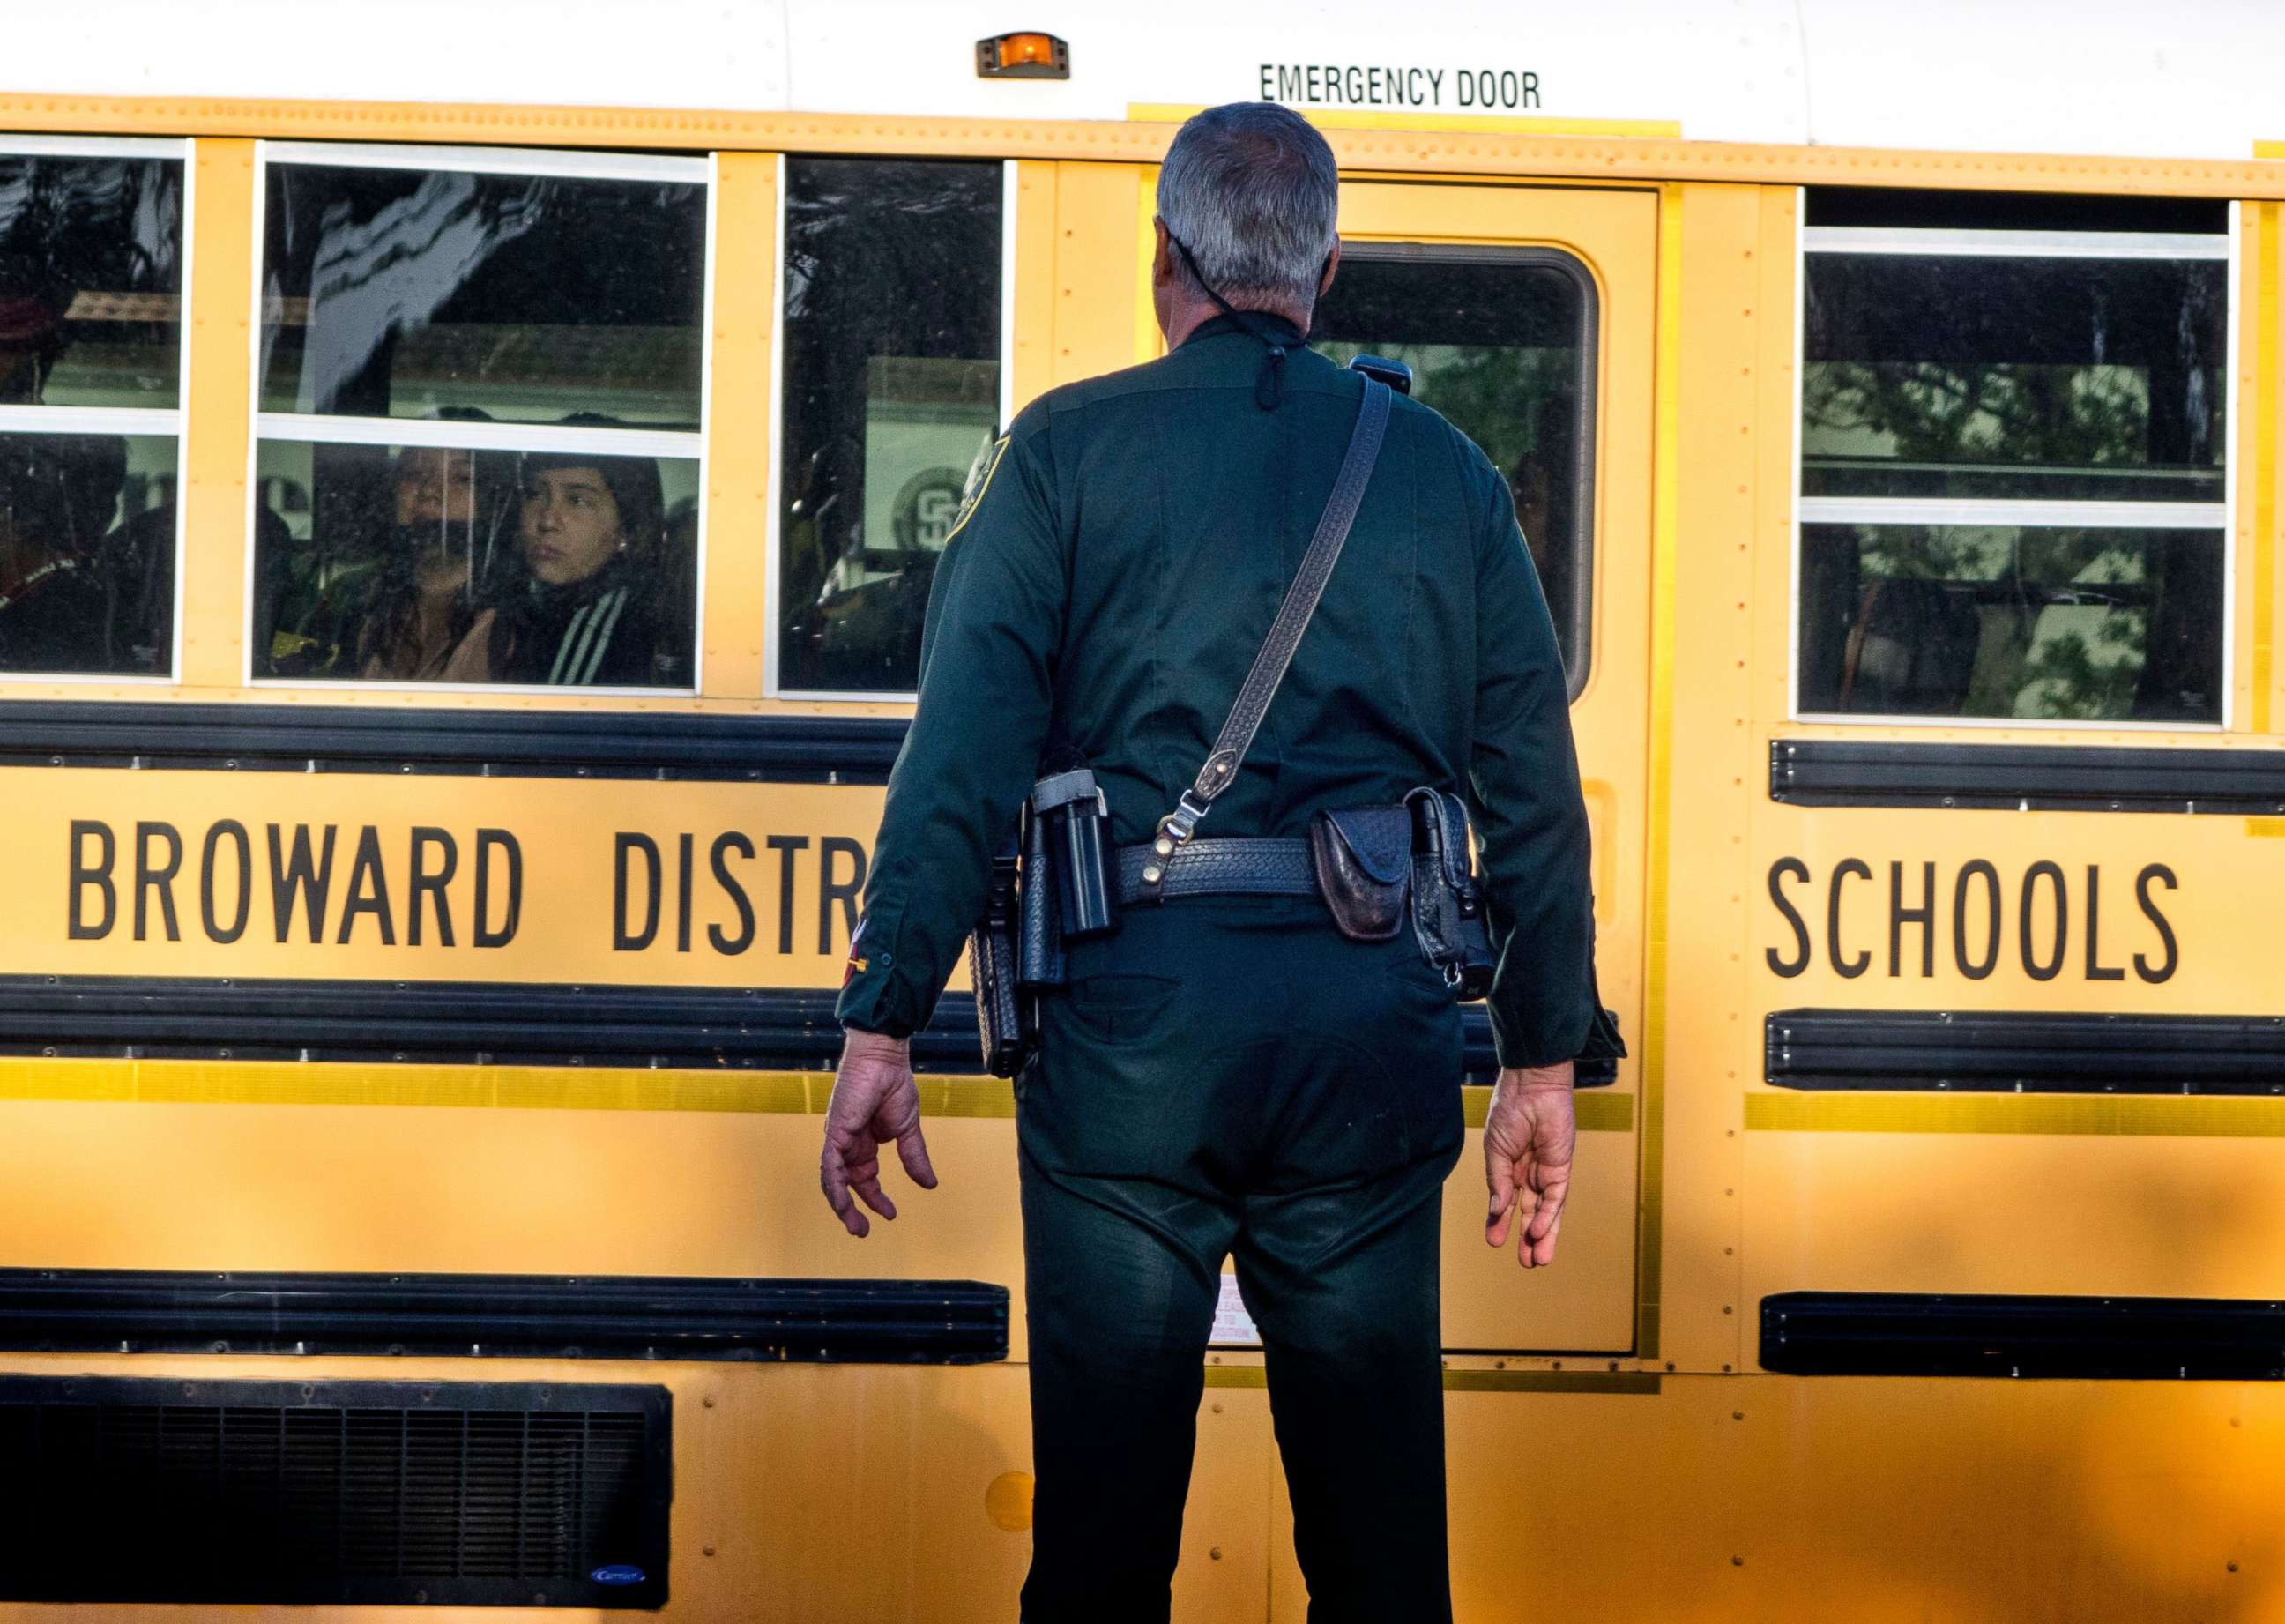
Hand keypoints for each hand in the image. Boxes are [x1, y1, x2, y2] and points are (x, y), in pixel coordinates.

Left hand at [819, 1028, 936, 1237]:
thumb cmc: (892, 1084)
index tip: (891, 1214)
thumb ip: (914, 1156)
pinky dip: (835, 1187)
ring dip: (842, 1205)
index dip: (875, 1198)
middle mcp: (847, 1144)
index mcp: (863, 1142)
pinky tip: (842, 1203)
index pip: (865, 1178)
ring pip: (833, 1181)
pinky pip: (829, 1167)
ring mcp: (839, 1139)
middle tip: (862, 1231)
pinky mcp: (835, 1133)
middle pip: (846, 1184)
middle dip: (853, 1209)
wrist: (883, 1058)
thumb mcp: (907, 1129)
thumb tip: (930, 1184)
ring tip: (856, 1226)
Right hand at [1483, 1061, 1574, 1268]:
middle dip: (1527, 1238)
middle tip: (1525, 1263)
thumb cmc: (1509, 1110)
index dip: (1499, 1222)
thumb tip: (1497, 1208)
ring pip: (1545, 1211)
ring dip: (1541, 1236)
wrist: (1531, 1087)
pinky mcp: (1562, 1168)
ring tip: (1536, 1260)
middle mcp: (1529, 1173)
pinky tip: (1537, 1232)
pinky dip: (1547, 1216)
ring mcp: (1547, 1172)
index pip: (1505, 1202)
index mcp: (1509, 1167)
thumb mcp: (1495, 1150)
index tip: (1492, 1241)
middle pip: (1529, 1212)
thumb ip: (1497, 1181)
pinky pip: (1555, 1198)